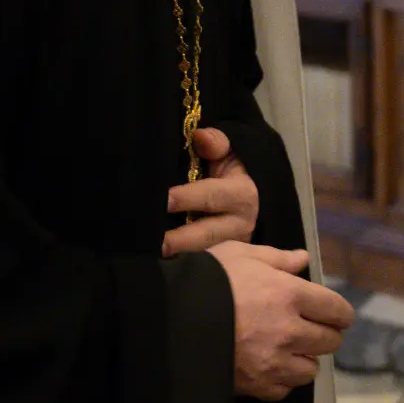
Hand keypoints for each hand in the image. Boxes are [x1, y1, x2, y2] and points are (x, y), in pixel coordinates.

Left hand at [162, 126, 258, 255]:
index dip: (187, 198)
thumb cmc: (232, 172)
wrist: (251, 196)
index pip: (211, 196)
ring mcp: (231, 247)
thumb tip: (200, 136)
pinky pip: (202, 265)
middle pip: (207, 234)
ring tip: (152, 257)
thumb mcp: (229, 152)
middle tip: (155, 242)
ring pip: (204, 255)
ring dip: (180, 257)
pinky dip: (182, 266)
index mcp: (242, 194)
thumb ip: (216, 143)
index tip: (164, 200)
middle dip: (180, 239)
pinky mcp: (222, 261)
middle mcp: (239, 224)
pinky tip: (160, 266)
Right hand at [207, 241, 354, 400]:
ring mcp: (274, 362)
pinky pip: (284, 389)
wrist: (169, 318)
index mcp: (290, 294)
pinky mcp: (256, 385)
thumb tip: (304, 260)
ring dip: (304, 359)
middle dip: (325, 334)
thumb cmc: (206, 280)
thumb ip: (278, 258)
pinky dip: (281, 379)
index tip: (334, 314)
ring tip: (288, 349)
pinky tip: (268, 366)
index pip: (337, 310)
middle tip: (310, 329)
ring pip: (311, 369)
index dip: (339, 312)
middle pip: (330, 342)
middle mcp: (289, 331)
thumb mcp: (241, 255)